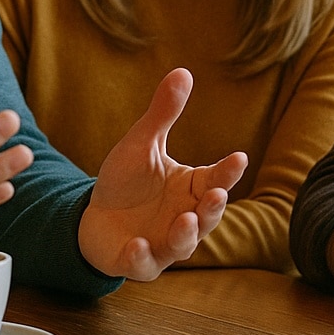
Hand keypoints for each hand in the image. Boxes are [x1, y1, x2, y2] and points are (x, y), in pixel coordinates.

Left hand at [77, 68, 247, 279]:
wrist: (94, 217)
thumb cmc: (127, 181)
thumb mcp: (142, 143)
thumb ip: (163, 114)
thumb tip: (183, 70)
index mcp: (191, 189)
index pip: (216, 179)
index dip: (228, 171)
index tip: (239, 158)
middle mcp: (184, 218)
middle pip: (207, 217)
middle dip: (213, 209)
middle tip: (216, 196)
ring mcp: (163, 243)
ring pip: (182, 245)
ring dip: (185, 235)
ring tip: (184, 219)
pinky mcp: (138, 261)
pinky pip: (144, 264)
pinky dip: (142, 257)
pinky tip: (137, 245)